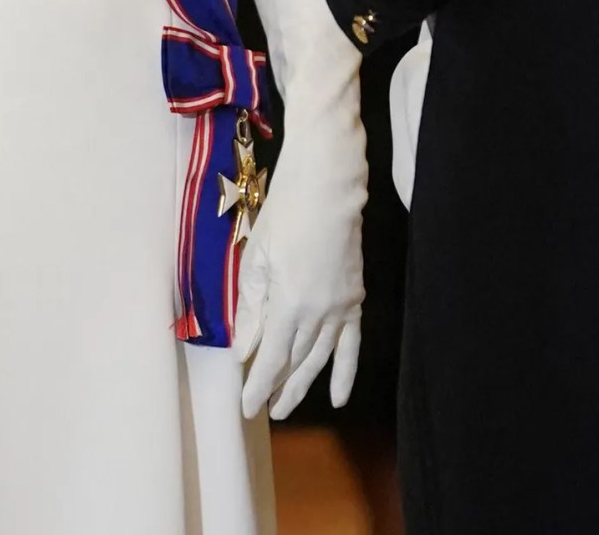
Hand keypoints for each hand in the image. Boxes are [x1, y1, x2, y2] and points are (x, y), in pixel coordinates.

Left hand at [235, 112, 364, 420]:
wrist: (327, 187)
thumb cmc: (284, 214)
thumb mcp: (256, 258)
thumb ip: (250, 309)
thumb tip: (244, 350)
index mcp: (289, 303)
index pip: (271, 358)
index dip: (258, 385)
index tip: (246, 406)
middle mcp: (318, 313)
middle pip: (295, 362)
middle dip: (278, 389)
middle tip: (263, 411)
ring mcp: (341, 307)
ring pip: (320, 358)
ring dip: (303, 385)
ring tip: (287, 407)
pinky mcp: (355, 298)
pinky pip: (351, 345)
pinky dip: (344, 372)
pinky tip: (338, 396)